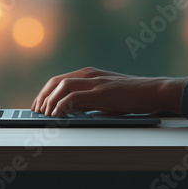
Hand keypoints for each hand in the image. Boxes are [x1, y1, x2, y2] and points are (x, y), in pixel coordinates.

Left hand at [31, 66, 187, 116]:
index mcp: (88, 74)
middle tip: (35, 110)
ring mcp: (95, 81)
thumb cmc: (130, 96)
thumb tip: (68, 110)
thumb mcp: (104, 98)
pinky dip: (63, 104)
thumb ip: (87, 100)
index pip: (58, 80)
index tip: (37, 105)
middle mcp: (89, 74)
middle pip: (56, 81)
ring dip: (50, 100)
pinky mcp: (102, 91)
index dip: (44, 92)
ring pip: (62, 85)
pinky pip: (76, 95)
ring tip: (44, 113)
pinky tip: (57, 114)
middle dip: (42, 95)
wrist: (152, 92)